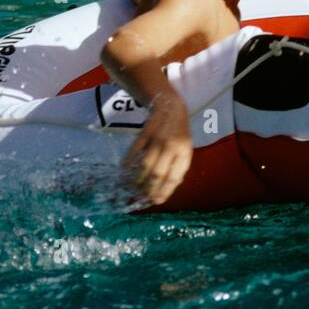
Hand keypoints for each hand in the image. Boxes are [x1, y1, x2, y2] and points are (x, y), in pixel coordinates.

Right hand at [122, 90, 192, 205]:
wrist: (170, 106)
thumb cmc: (178, 133)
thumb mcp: (185, 149)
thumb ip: (178, 167)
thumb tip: (167, 189)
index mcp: (184, 153)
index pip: (174, 177)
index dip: (165, 191)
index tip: (156, 201)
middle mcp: (172, 147)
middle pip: (158, 173)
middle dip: (148, 189)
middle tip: (141, 197)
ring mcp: (158, 140)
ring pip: (145, 165)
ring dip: (137, 179)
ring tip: (132, 188)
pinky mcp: (145, 133)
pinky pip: (134, 152)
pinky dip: (128, 164)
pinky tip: (124, 172)